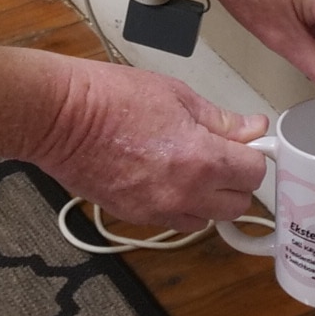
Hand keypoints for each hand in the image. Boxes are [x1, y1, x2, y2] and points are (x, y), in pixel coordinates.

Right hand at [27, 60, 269, 233]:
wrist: (61, 119)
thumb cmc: (112, 98)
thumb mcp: (177, 95)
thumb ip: (220, 120)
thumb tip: (252, 129)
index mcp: (201, 160)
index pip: (254, 174)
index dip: (252, 156)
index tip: (244, 145)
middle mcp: (184, 194)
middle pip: (237, 206)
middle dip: (236, 182)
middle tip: (221, 156)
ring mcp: (158, 210)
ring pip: (207, 220)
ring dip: (209, 199)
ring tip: (191, 168)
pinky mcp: (136, 217)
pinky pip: (175, 220)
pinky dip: (180, 205)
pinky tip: (165, 178)